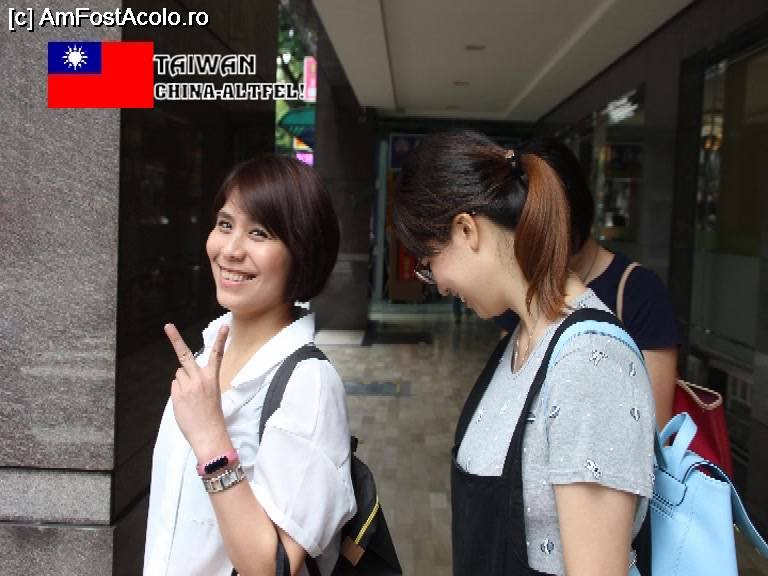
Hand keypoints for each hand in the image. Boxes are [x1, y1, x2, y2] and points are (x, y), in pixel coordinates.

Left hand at [164, 323, 231, 460]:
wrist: (208, 434)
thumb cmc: (212, 415)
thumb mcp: (213, 393)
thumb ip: (199, 380)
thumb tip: (182, 374)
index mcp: (212, 378)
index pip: (217, 355)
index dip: (221, 339)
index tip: (225, 326)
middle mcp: (198, 379)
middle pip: (184, 355)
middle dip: (175, 339)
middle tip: (168, 325)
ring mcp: (186, 386)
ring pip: (178, 375)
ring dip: (182, 382)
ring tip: (191, 398)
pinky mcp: (176, 394)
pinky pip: (174, 386)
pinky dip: (178, 392)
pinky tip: (185, 403)